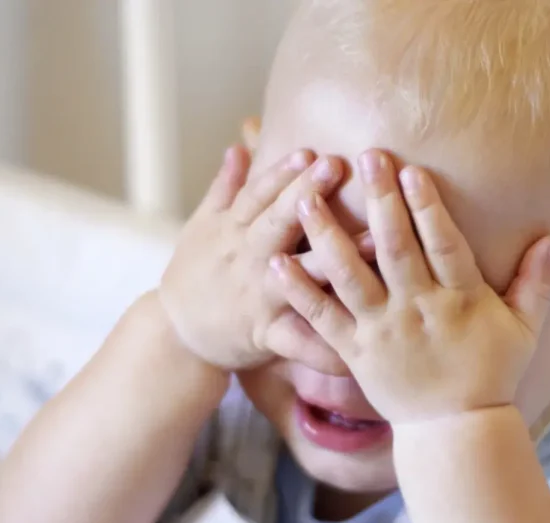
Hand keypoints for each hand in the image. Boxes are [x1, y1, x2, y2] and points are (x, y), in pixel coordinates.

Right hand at [158, 145, 369, 373]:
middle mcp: (249, 259)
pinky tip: (355, 347)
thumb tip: (240, 147)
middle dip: (307, 194)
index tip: (309, 149)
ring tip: (374, 243)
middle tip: (337, 165)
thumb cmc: (194, 275)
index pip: (259, 194)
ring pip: (300, 274)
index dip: (282, 171)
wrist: (175, 334)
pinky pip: (298, 342)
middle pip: (278, 222)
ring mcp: (259, 296)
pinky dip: (324, 348)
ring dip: (335, 259)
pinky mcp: (266, 333)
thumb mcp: (202, 227)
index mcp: (236, 230)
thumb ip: (226, 189)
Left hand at [271, 150, 549, 423]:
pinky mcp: (355, 352)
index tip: (410, 169)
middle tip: (363, 157)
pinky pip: (323, 318)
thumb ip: (536, 283)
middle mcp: (417, 310)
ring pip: (350, 276)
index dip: (427, 206)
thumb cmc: (491, 376)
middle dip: (379, 201)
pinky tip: (275, 262)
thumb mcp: (524, 330)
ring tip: (304, 197)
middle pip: (395, 248)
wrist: (455, 431)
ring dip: (326, 235)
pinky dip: (298, 291)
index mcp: (460, 299)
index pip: (443, 243)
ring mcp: (382, 331)